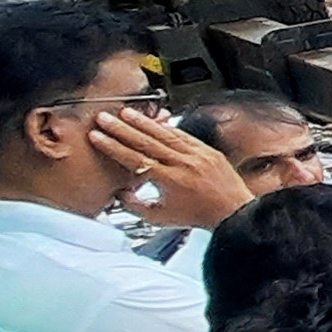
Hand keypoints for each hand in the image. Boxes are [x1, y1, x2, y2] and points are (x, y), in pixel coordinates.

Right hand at [92, 110, 255, 228]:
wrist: (233, 211)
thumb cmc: (198, 216)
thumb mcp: (161, 218)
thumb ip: (136, 206)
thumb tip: (119, 194)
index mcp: (170, 181)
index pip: (134, 160)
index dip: (113, 147)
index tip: (97, 137)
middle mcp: (183, 164)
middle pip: (146, 142)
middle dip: (122, 129)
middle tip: (104, 118)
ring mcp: (197, 155)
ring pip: (165, 134)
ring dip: (143, 122)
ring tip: (125, 113)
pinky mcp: (207, 150)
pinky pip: (183, 134)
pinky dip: (167, 127)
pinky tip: (155, 119)